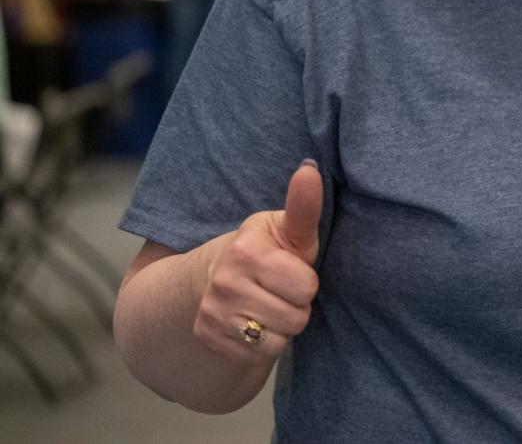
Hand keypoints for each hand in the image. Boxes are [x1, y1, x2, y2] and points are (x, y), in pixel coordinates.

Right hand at [193, 161, 322, 362]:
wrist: (214, 275)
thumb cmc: (267, 250)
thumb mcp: (287, 229)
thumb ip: (303, 206)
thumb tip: (309, 169)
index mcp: (248, 250)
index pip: (306, 286)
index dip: (306, 281)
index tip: (291, 270)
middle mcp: (224, 281)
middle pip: (296, 317)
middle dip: (296, 306)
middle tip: (281, 290)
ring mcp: (212, 312)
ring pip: (278, 340)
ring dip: (282, 327)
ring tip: (269, 305)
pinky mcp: (209, 337)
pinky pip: (257, 356)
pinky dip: (263, 344)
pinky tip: (254, 323)